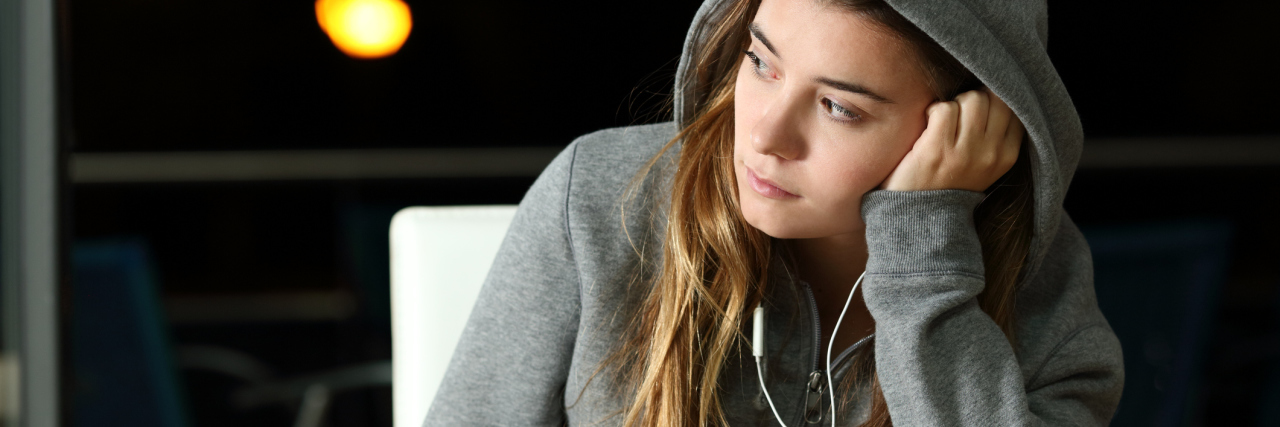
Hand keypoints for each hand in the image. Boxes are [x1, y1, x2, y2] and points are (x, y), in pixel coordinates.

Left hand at [881, 88, 1023, 191]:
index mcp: (1007, 156)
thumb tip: (995, 91)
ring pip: (971, 100)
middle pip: (993, 98)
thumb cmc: (948, 183)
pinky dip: (933, 111)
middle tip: (958, 117)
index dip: (993, 99)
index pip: (1013, 108)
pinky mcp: (937, 150)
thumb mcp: (984, 165)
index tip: (977, 111)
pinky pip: (944, 108)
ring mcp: (964, 153)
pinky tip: (928, 126)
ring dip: (953, 104)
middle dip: (973, 100)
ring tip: (943, 123)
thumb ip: (995, 135)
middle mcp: (991, 154)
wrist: (918, 218)